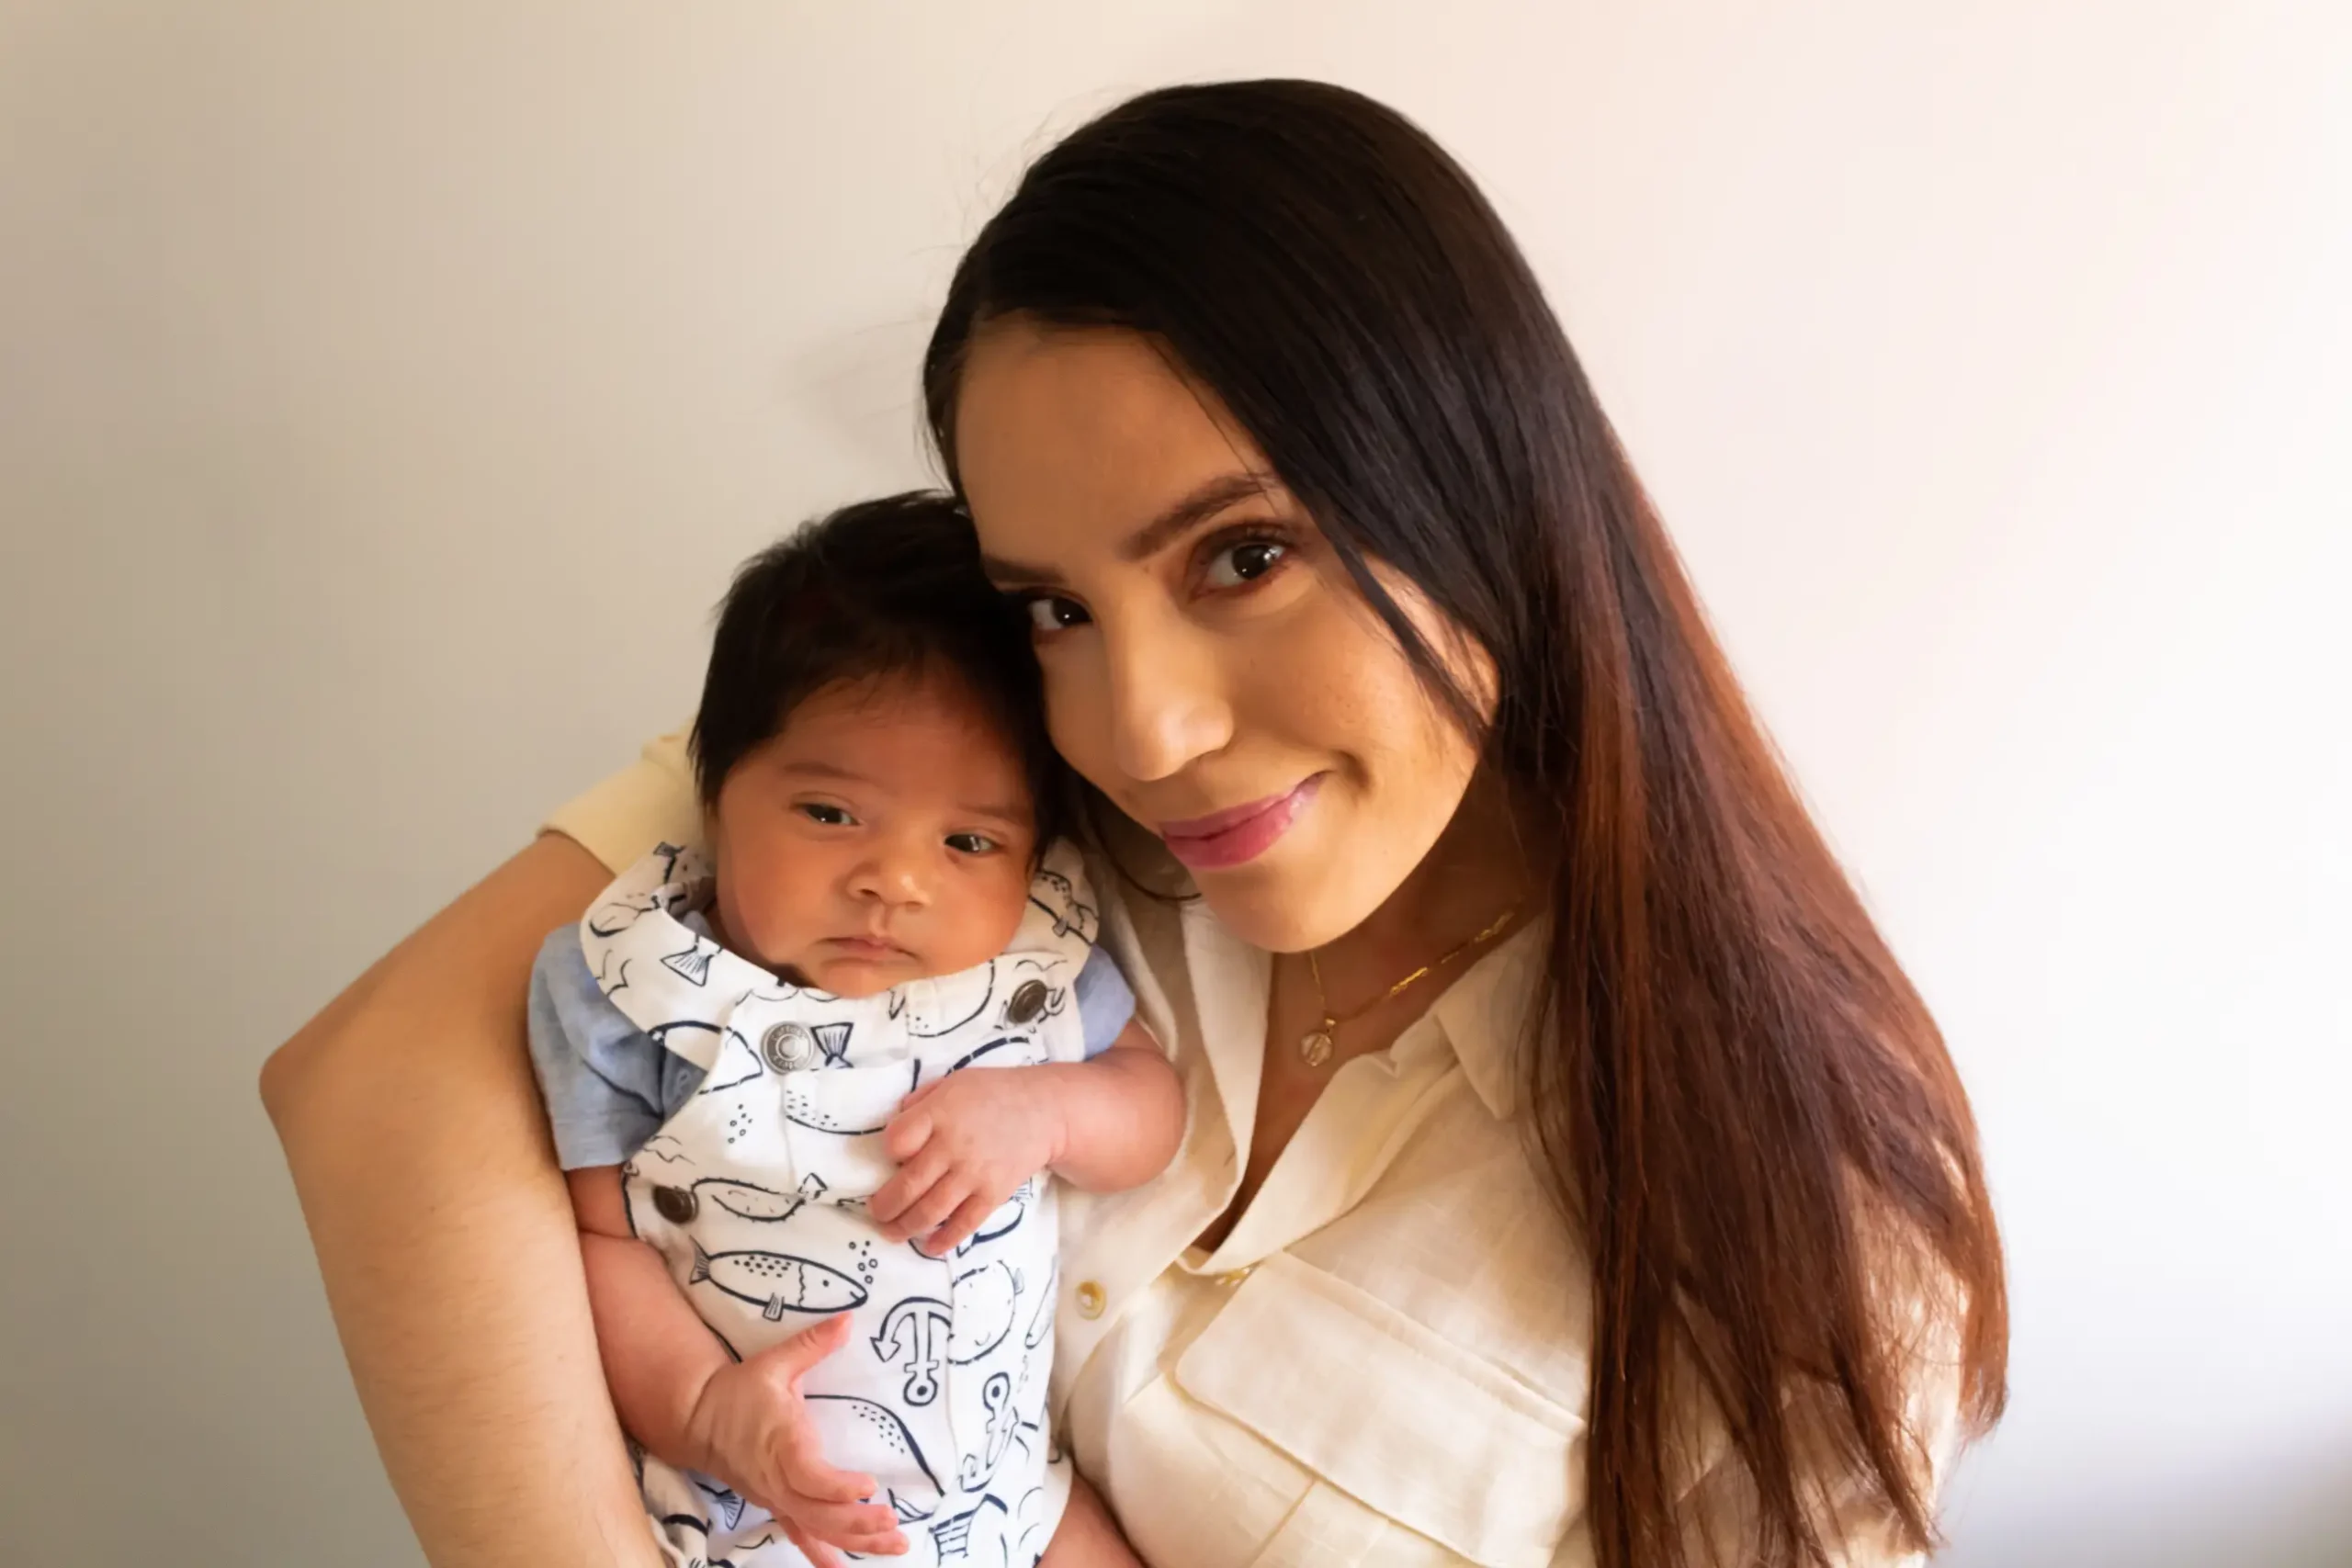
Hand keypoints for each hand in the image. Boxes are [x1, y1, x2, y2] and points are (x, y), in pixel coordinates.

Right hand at [679, 1314, 908, 1564]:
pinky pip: (800, 1536)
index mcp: (781, 1444)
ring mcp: (777, 1497)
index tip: (870, 1485)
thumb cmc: (741, 1390)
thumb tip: (849, 1319)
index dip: (838, 1487)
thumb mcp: (774, 1362)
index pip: (809, 1476)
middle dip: (857, 1523)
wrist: (700, 1419)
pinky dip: (823, 1554)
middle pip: (818, 1514)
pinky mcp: (776, 1504)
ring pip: (816, 1530)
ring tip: (896, 1544)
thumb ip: (812, 1345)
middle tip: (894, 1524)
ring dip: (855, 1541)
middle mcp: (779, 1479)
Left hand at [871, 1065, 1068, 1253]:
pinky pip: (964, 1224)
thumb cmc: (992, 1093)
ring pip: (931, 1210)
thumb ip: (921, 1103)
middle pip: (909, 1184)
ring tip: (891, 1232)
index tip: (892, 1155)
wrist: (1044, 1111)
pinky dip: (944, 1239)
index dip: (889, 1151)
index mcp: (940, 1113)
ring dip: (905, 1227)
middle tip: (876, 1213)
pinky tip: (929, 1246)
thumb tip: (896, 1130)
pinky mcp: (993, 1194)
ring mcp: (974, 1174)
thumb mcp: (952, 1084)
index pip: (898, 1140)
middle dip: (885, 1205)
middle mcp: (954, 1146)